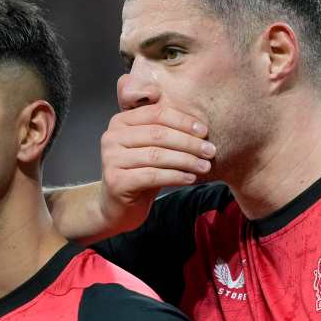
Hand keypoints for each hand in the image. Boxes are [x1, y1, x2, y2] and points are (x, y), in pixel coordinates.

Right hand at [98, 100, 213, 231]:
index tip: (204, 131)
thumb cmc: (140, 173)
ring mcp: (111, 159)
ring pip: (157, 155)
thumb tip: (201, 125)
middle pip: (158, 134)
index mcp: (120, 121)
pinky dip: (175, 176)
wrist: (118, 206)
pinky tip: (191, 178)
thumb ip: (167, 131)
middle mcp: (111, 137)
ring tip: (205, 166)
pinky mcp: (116, 181)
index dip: (183, 121)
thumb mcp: (151, 147)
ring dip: (186, 160)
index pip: (156, 113)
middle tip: (210, 151)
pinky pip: (152, 176)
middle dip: (188, 142)